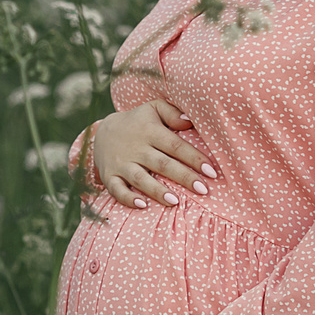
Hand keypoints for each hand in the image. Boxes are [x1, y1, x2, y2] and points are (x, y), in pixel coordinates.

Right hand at [88, 99, 217, 210]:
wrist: (103, 132)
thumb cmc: (138, 122)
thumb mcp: (153, 109)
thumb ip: (172, 112)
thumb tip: (190, 121)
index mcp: (150, 131)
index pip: (175, 145)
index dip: (194, 158)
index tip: (211, 171)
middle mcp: (136, 148)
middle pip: (162, 164)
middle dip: (183, 177)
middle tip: (203, 190)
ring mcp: (121, 163)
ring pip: (140, 178)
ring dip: (157, 190)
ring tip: (175, 201)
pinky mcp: (109, 176)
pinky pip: (116, 189)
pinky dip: (127, 198)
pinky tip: (142, 205)